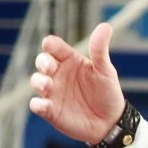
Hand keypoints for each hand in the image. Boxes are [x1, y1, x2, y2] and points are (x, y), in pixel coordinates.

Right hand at [30, 23, 127, 144]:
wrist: (110, 122)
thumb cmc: (107, 93)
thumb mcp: (106, 70)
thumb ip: (100, 50)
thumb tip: (105, 26)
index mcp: (69, 60)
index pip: (54, 47)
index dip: (50, 45)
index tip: (50, 45)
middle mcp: (58, 74)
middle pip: (42, 61)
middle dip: (42, 62)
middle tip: (50, 67)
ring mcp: (53, 92)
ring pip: (36, 81)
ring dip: (39, 81)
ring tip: (48, 85)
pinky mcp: (50, 110)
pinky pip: (37, 105)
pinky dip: (38, 105)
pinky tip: (45, 105)